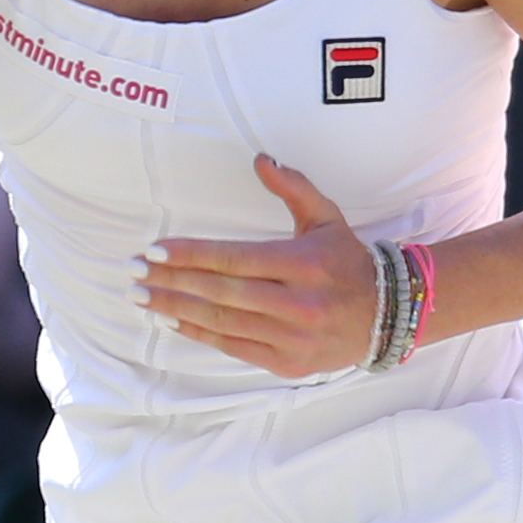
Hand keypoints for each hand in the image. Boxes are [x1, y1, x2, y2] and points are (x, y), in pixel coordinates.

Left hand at [138, 157, 381, 378]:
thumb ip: (293, 188)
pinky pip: (234, 347)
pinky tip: (172, 320)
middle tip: (135, 273)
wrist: (387, 315)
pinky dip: (200, 333)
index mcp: (304, 264)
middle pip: (221, 293)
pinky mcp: (288, 363)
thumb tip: (261, 159)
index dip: (190, 256)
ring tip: (143, 296)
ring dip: (176, 309)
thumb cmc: (348, 262)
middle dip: (172, 282)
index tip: (154, 251)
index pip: (234, 259)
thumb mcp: (327, 217)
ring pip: (223, 322)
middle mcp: (298, 304)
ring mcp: (292, 338)